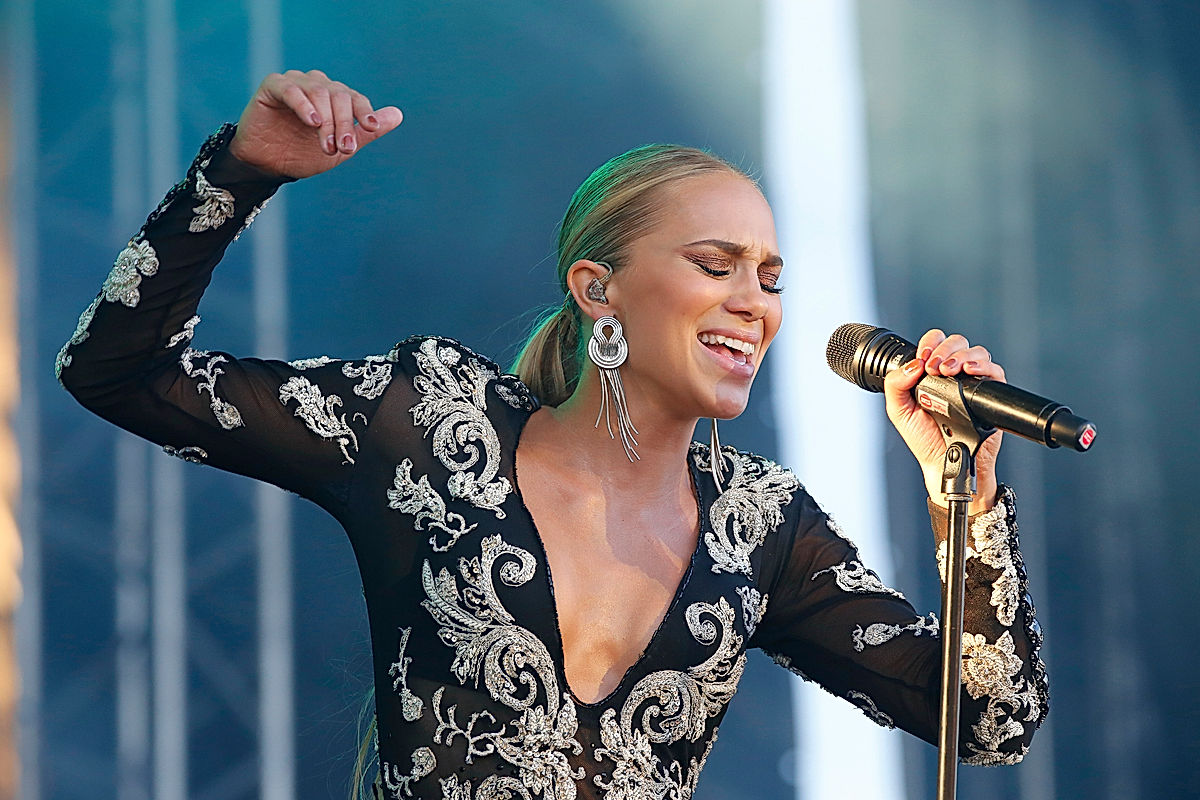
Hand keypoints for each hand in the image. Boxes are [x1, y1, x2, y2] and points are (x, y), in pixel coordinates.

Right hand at [228, 70, 402, 178]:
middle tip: (344, 148)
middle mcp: (317, 85)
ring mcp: (295, 83)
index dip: (365, 112)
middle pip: (339, 96)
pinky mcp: (273, 86)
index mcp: (335, 96)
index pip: (355, 98)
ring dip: (327, 120)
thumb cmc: (304, 154)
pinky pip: (291, 89)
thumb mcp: (341, 146)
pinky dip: (303, 104)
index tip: (372, 128)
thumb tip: (398, 114)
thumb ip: (367, 131)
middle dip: (344, 124)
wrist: (269, 165)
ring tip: (328, 144)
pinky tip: (313, 121)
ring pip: (319, 92)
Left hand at [883, 329, 1003, 511]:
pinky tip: (969, 372)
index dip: (930, 343)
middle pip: (957, 343)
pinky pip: (994, 371)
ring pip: (976, 352)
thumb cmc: (924, 440)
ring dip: (961, 356)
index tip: (923, 357)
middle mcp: (953, 375)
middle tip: (935, 367)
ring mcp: (972, 383)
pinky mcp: (990, 394)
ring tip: (949, 371)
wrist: (944, 463)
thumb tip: (912, 364)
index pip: (935, 344)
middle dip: (945, 350)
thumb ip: (895, 385)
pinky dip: (983, 366)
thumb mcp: (899, 411)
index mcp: (930, 375)